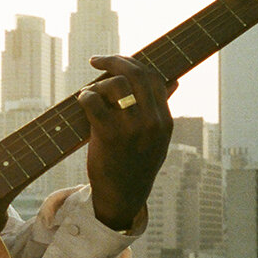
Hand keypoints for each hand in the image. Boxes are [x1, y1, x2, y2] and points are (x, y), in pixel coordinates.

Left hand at [76, 54, 175, 231]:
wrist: (122, 197)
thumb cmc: (136, 164)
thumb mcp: (157, 139)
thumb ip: (161, 110)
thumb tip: (174, 80)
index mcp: (165, 121)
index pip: (154, 78)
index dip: (134, 63)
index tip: (117, 60)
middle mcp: (152, 122)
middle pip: (136, 74)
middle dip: (114, 61)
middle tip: (96, 61)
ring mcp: (131, 129)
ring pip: (115, 85)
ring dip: (98, 84)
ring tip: (90, 93)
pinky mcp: (109, 135)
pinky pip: (94, 101)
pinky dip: (86, 96)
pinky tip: (83, 101)